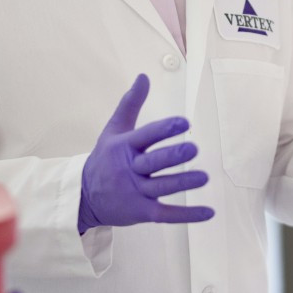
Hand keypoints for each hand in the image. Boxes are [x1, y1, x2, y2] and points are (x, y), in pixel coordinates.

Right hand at [78, 74, 213, 234]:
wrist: (84, 197)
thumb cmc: (104, 159)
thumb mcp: (113, 129)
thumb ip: (130, 104)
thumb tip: (144, 76)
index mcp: (124, 147)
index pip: (146, 136)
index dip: (164, 129)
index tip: (183, 122)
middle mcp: (129, 169)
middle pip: (153, 162)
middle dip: (173, 156)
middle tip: (193, 149)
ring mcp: (135, 192)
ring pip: (162, 187)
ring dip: (183, 183)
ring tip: (203, 177)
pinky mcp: (142, 212)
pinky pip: (167, 214)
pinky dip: (188, 215)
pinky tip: (208, 211)